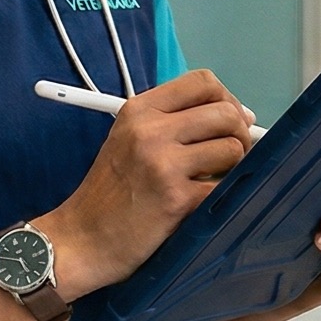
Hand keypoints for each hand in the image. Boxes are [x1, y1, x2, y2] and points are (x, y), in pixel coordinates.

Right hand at [41, 70, 254, 297]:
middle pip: (225, 112)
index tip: (229, 120)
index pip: (203, 82)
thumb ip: (173, 123)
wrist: (82, 239)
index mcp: (139, 110)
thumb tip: (239, 116)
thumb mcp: (128, 140)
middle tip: (230, 155)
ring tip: (213, 180)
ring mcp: (163, 163)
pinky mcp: (176, 198)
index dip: (226, 98)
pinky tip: (202, 202)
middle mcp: (150, 130)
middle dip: (239, 134)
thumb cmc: (109, 193)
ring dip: (233, 167)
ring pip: (232, 148)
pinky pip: (225, 186)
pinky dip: (222, 196)